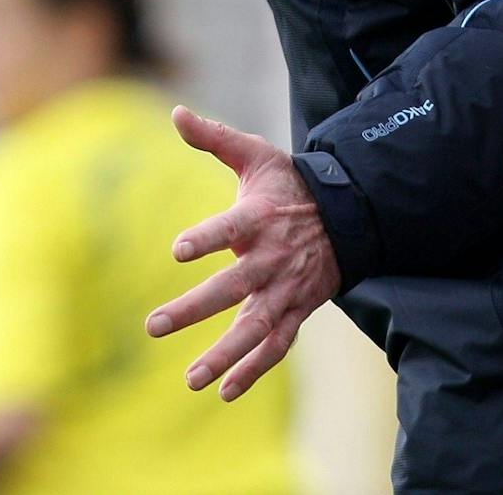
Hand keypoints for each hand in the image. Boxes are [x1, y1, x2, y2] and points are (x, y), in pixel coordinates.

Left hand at [146, 106, 339, 402]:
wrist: (348, 216)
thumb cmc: (289, 185)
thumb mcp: (256, 154)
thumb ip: (214, 137)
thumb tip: (175, 112)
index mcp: (258, 218)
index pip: (229, 229)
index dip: (206, 238)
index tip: (178, 249)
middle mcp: (272, 259)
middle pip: (232, 288)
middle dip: (194, 309)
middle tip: (154, 325)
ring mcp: (286, 290)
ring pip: (255, 328)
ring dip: (224, 355)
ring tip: (190, 378)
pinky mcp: (297, 311)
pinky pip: (277, 346)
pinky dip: (254, 370)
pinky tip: (224, 390)